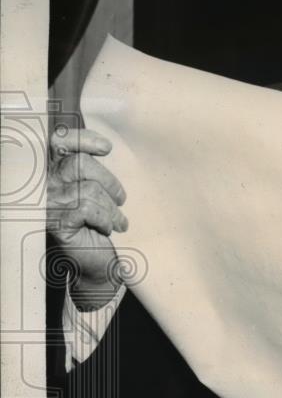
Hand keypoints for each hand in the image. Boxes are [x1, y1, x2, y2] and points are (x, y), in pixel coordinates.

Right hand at [46, 127, 128, 308]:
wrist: (93, 258)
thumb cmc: (94, 221)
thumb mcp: (93, 190)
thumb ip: (90, 169)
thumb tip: (103, 147)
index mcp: (52, 171)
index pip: (59, 143)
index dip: (82, 140)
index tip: (106, 148)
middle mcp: (45, 185)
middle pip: (79, 164)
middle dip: (109, 181)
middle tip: (121, 199)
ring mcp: (49, 204)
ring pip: (88, 189)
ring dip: (111, 207)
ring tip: (116, 220)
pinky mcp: (57, 222)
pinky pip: (89, 209)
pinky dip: (106, 218)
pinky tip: (107, 228)